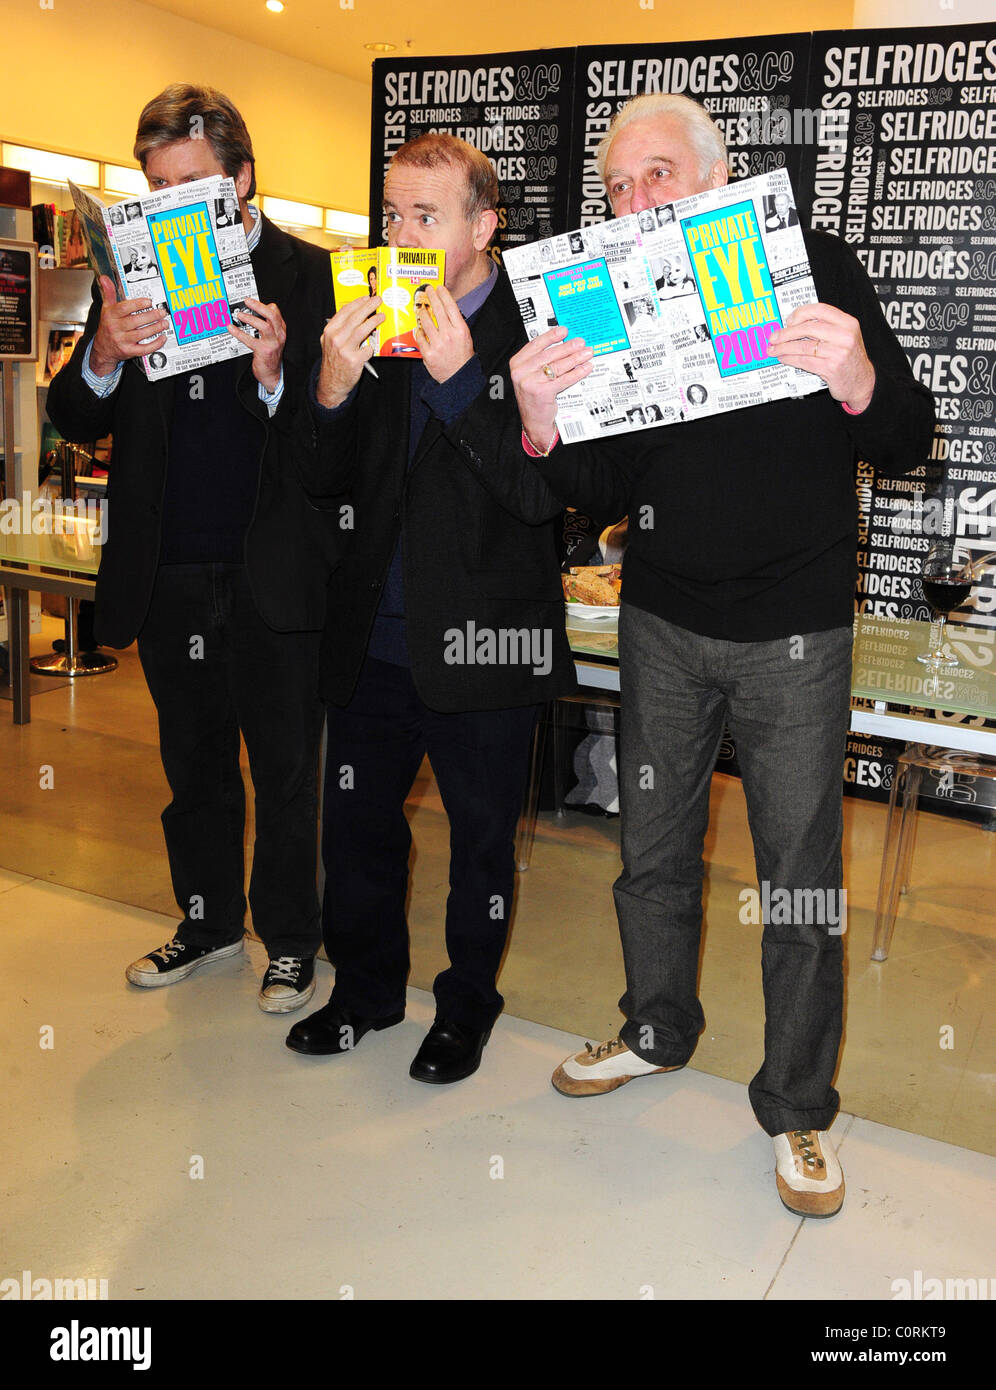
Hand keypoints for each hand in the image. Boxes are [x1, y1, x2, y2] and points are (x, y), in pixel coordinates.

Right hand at [89, 275, 168, 375]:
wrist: (103, 349)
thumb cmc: (108, 326)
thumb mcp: (106, 309)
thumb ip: (108, 293)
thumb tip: (104, 278)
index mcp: (110, 315)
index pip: (123, 308)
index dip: (137, 304)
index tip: (149, 301)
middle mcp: (115, 328)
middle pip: (135, 321)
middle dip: (151, 316)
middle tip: (162, 312)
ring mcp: (122, 341)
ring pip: (141, 334)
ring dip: (155, 328)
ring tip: (164, 323)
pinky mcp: (129, 351)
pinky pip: (144, 348)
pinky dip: (155, 344)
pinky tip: (162, 338)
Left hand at [229, 296, 285, 393]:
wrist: (272, 374)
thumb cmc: (270, 355)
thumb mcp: (272, 338)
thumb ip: (266, 326)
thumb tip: (252, 313)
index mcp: (280, 330)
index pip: (275, 312)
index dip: (263, 304)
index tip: (251, 301)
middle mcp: (278, 335)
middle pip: (272, 315)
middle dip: (258, 306)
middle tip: (247, 301)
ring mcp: (272, 343)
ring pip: (264, 326)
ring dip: (250, 319)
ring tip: (239, 315)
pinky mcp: (264, 351)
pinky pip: (250, 340)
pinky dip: (239, 333)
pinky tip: (232, 329)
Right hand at [315, 296, 384, 407]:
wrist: (332, 382)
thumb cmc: (334, 360)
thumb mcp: (330, 342)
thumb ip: (340, 328)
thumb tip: (357, 314)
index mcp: (329, 331)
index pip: (345, 312)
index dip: (357, 303)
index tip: (366, 297)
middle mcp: (336, 339)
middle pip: (355, 318)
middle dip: (368, 307)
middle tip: (378, 300)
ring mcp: (345, 349)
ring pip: (363, 330)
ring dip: (375, 321)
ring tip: (382, 316)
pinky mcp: (354, 360)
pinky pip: (368, 349)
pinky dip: (372, 346)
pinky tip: (373, 344)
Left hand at [414, 285, 472, 383]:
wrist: (459, 377)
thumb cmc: (462, 357)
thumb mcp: (465, 337)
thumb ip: (455, 324)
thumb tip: (445, 309)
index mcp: (460, 330)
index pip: (450, 306)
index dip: (443, 295)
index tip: (438, 288)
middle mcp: (449, 335)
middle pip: (437, 310)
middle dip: (431, 297)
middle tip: (427, 290)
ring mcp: (437, 344)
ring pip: (425, 322)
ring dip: (421, 312)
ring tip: (420, 308)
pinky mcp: (428, 353)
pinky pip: (420, 337)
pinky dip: (418, 331)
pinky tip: (419, 327)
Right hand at [509, 325, 593, 447]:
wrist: (533, 420)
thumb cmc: (534, 396)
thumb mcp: (531, 375)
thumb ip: (541, 361)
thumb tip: (564, 344)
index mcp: (517, 363)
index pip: (535, 344)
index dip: (551, 336)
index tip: (564, 330)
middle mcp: (521, 372)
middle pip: (548, 354)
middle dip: (567, 347)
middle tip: (581, 342)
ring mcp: (530, 382)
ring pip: (557, 366)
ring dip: (575, 358)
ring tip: (587, 353)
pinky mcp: (542, 392)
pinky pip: (563, 379)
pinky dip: (577, 373)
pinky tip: (585, 368)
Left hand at [767, 302, 874, 411]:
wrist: (862, 382)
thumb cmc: (849, 359)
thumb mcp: (845, 337)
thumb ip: (826, 328)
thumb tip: (794, 325)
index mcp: (847, 323)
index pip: (820, 310)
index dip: (800, 313)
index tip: (788, 320)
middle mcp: (844, 335)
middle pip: (808, 328)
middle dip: (787, 333)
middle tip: (774, 337)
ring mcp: (838, 352)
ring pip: (804, 346)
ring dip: (784, 348)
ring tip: (774, 349)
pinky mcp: (831, 368)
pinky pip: (805, 361)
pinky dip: (790, 359)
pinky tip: (783, 358)